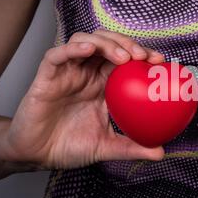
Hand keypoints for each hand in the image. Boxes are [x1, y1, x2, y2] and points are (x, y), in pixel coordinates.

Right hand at [1, 29, 165, 169]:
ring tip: (122, 57)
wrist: (37, 155)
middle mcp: (87, 74)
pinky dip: (73, 48)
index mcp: (103, 85)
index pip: (125, 60)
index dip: (142, 54)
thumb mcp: (107, 146)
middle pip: (108, 44)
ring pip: (85, 41)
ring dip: (106, 43)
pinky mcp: (47, 77)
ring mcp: (67, 73)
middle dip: (127, 44)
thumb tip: (160, 153)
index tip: (159, 61)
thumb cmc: (69, 146)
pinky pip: (57, 55)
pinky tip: (88, 49)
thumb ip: (132, 147)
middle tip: (143, 56)